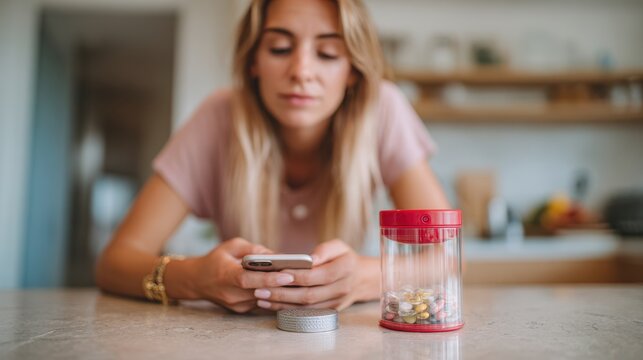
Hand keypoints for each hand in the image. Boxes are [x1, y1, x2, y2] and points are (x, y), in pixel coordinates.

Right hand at [192, 238, 296, 312]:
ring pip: (263, 298)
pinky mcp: (241, 310)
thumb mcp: (233, 246)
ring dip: (279, 290)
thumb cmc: (216, 259)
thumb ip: (254, 250)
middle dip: (282, 284)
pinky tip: (285, 286)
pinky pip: (261, 302)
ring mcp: (236, 305)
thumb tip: (277, 256)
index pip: (250, 280)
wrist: (197, 280)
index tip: (288, 275)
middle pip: (261, 291)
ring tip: (299, 280)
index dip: (270, 279)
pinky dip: (272, 294)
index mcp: (226, 275)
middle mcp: (231, 294)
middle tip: (303, 276)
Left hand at [252, 239, 378, 310]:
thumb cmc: (345, 258)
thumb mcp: (339, 246)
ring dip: (281, 304)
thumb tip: (309, 259)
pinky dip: (288, 310)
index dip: (297, 276)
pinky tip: (271, 304)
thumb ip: (325, 249)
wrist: (361, 279)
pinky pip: (306, 313)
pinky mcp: (329, 311)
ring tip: (260, 297)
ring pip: (306, 307)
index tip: (278, 273)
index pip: (318, 275)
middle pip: (309, 294)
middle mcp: (342, 288)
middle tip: (260, 288)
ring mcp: (336, 303)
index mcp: (345, 269)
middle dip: (282, 293)